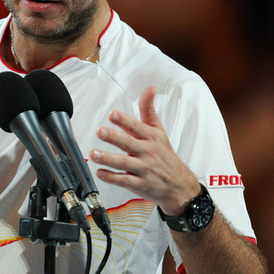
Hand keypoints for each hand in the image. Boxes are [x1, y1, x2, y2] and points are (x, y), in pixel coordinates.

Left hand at [90, 87, 199, 214]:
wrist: (178, 184)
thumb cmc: (164, 154)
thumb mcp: (159, 130)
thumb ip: (148, 110)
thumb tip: (149, 89)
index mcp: (150, 137)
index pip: (136, 126)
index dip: (124, 120)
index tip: (113, 114)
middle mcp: (146, 152)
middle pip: (128, 143)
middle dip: (113, 137)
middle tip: (100, 131)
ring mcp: (143, 169)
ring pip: (124, 163)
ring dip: (108, 159)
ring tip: (94, 154)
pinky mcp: (139, 184)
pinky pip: (124, 180)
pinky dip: (112, 177)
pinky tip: (100, 173)